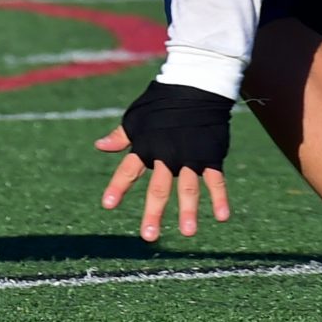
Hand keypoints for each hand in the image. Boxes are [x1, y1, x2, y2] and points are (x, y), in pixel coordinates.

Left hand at [96, 80, 233, 241]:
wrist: (195, 85)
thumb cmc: (161, 103)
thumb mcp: (136, 119)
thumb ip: (120, 137)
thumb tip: (99, 146)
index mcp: (145, 146)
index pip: (128, 170)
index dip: (117, 187)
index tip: (107, 204)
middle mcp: (166, 155)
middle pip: (159, 188)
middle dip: (153, 212)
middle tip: (148, 236)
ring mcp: (190, 156)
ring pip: (188, 188)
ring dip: (188, 211)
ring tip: (187, 233)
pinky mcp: (210, 155)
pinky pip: (216, 180)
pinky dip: (220, 198)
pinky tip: (222, 217)